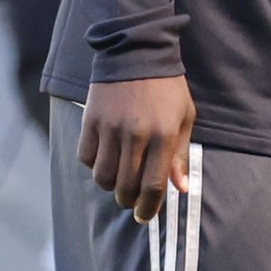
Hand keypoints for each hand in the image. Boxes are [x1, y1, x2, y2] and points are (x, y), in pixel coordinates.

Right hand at [79, 75, 194, 222]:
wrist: (136, 54)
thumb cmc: (167, 89)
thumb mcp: (184, 118)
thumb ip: (180, 155)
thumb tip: (180, 189)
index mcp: (163, 135)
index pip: (153, 185)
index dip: (149, 208)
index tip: (146, 216)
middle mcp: (135, 135)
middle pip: (125, 186)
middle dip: (129, 202)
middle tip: (133, 202)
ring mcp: (109, 128)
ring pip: (102, 177)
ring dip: (111, 187)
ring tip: (120, 182)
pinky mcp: (90, 122)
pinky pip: (86, 158)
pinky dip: (94, 166)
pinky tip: (106, 161)